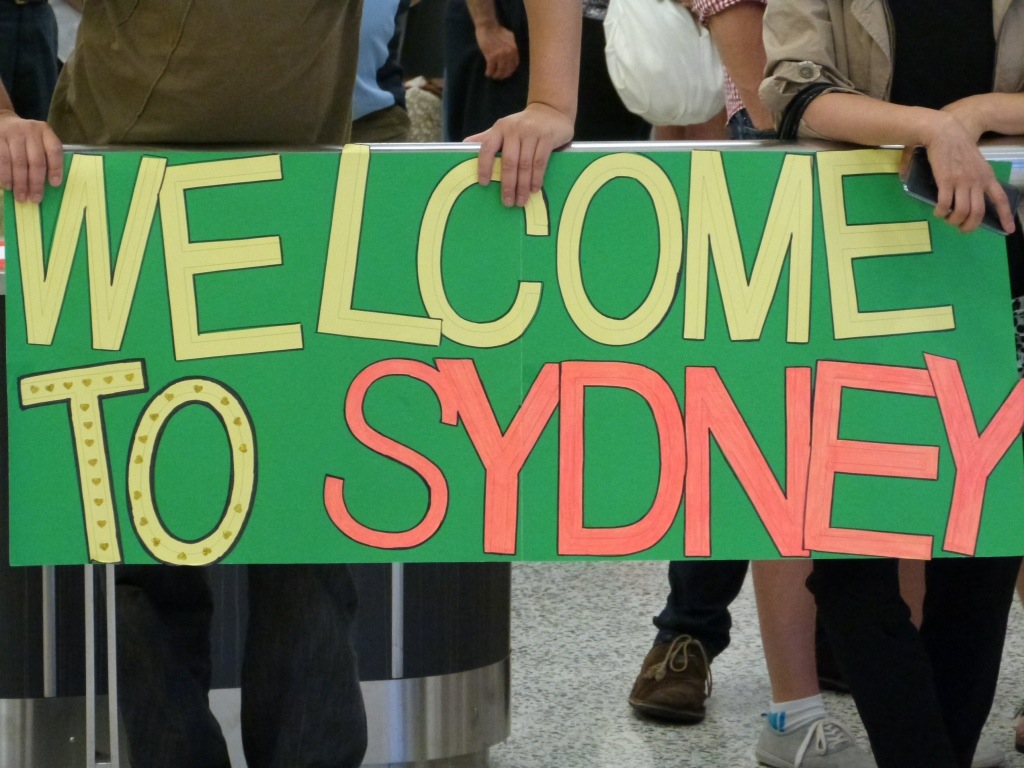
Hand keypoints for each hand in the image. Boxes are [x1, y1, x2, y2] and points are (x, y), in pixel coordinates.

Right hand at [0, 109, 63, 203]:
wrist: (2, 120)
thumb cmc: (25, 138)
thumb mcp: (39, 141)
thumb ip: (45, 157)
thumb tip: (49, 185)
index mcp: (44, 131)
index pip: (54, 150)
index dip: (56, 168)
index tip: (55, 185)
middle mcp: (30, 130)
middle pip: (36, 161)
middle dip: (36, 183)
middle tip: (35, 199)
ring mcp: (12, 133)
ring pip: (18, 162)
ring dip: (20, 183)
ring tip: (21, 197)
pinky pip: (2, 160)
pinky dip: (5, 175)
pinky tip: (7, 186)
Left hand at [467, 101, 573, 207]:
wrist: (550, 110)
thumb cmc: (522, 125)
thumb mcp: (503, 128)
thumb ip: (486, 138)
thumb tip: (463, 146)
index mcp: (500, 128)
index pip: (487, 148)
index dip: (484, 166)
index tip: (483, 183)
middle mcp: (514, 129)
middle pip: (509, 162)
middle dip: (508, 185)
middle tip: (507, 202)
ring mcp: (531, 133)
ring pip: (525, 165)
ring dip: (523, 186)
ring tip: (521, 201)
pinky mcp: (546, 137)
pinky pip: (540, 162)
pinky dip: (536, 178)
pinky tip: (534, 189)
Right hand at [475, 22, 519, 80]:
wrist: (488, 26)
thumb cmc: (498, 30)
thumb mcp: (510, 37)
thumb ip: (512, 46)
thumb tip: (512, 54)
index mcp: (514, 49)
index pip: (514, 65)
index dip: (510, 71)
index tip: (506, 73)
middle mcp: (509, 54)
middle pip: (507, 70)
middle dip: (503, 75)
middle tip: (499, 77)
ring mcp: (500, 56)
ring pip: (499, 71)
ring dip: (496, 76)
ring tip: (493, 76)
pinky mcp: (491, 57)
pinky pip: (491, 69)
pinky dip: (489, 73)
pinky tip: (487, 73)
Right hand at [915, 111, 1014, 234]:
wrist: (944, 132)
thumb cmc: (956, 145)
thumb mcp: (972, 162)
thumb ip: (969, 178)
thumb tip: (961, 195)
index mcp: (986, 176)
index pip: (1000, 199)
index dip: (1005, 216)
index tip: (1008, 229)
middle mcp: (977, 181)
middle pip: (978, 212)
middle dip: (969, 226)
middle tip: (962, 229)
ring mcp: (962, 181)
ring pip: (962, 212)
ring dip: (954, 221)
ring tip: (947, 219)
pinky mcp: (946, 181)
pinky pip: (945, 205)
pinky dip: (941, 212)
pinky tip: (937, 211)